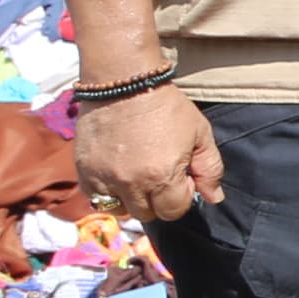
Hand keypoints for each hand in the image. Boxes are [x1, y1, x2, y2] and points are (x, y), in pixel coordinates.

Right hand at [76, 85, 220, 225]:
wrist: (125, 83)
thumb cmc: (168, 107)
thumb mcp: (200, 134)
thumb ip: (210, 169)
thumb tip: (214, 198)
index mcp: (162, 175)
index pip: (173, 211)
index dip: (181, 196)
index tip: (180, 176)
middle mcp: (130, 183)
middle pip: (147, 214)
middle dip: (158, 200)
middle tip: (159, 174)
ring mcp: (104, 178)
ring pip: (120, 209)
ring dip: (131, 199)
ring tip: (137, 175)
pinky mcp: (84, 170)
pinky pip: (95, 197)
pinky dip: (107, 192)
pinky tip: (117, 172)